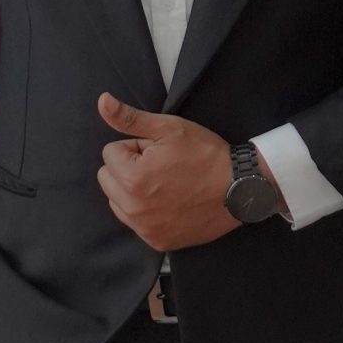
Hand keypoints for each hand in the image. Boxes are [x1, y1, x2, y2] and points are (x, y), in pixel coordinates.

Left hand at [96, 95, 243, 250]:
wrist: (239, 188)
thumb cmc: (205, 154)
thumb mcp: (169, 128)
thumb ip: (130, 118)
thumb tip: (102, 101)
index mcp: (131, 177)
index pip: (111, 152)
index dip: (136, 146)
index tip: (160, 151)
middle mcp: (132, 208)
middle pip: (108, 178)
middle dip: (128, 168)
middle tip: (161, 166)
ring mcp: (144, 228)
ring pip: (118, 202)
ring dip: (132, 191)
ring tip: (165, 184)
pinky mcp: (157, 241)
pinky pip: (135, 223)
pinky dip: (146, 212)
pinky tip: (169, 203)